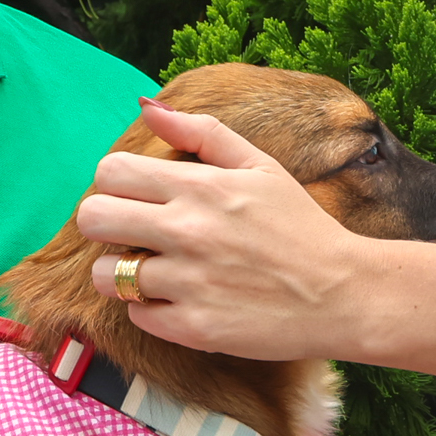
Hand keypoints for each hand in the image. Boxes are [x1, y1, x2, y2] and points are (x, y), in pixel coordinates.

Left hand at [76, 102, 367, 360]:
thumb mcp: (261, 167)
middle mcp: (187, 231)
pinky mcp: (192, 327)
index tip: (137, 197)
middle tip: (132, 234)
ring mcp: (187, 282)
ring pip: (106, 275)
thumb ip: (201, 133)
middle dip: (104, 224)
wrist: (344, 294)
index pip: (111, 172)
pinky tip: (181, 300)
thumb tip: (148, 107)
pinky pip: (137, 315)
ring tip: (155, 272)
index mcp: (201, 187)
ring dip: (122, 274)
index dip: (116, 184)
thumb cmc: (301, 227)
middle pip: (92, 218)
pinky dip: (152, 309)